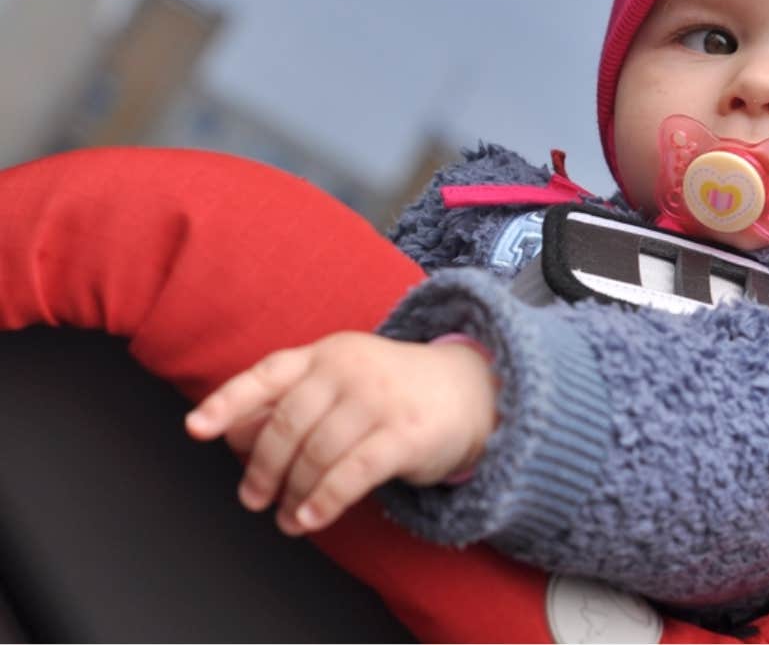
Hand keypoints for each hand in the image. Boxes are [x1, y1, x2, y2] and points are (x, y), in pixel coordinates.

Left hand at [185, 331, 496, 534]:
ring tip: (287, 517)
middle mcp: (349, 369)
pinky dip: (324, 501)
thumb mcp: (343, 380)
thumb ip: (293, 400)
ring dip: (293, 494)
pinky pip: (352, 474)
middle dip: (262, 468)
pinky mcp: (406, 433)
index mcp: (326, 353)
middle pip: (286, 424)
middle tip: (253, 497)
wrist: (468, 389)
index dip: (229, 401)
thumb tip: (235, 434)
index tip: (196, 428)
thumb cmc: (391, 390)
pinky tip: (311, 519)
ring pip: (316, 455)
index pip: (268, 374)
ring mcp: (379, 399)